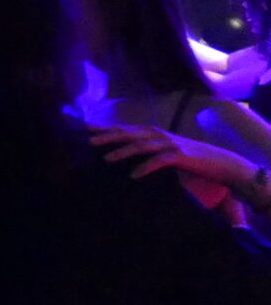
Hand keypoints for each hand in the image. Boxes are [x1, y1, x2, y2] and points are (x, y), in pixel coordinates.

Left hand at [92, 125, 259, 203]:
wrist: (219, 162)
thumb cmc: (188, 158)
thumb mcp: (163, 151)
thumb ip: (146, 151)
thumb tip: (122, 157)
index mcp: (153, 133)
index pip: (124, 129)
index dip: (105, 129)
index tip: (85, 130)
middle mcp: (159, 134)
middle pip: (128, 134)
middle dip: (108, 137)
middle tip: (88, 141)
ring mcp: (169, 144)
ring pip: (141, 145)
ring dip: (122, 151)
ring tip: (106, 159)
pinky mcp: (180, 156)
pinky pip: (159, 161)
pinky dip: (145, 167)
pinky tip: (133, 175)